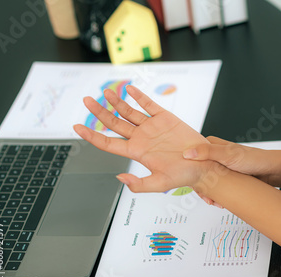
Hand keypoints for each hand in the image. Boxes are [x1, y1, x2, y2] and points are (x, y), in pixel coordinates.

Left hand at [73, 85, 211, 192]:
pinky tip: (130, 90)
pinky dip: (139, 96)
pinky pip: (149, 104)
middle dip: (99, 112)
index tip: (77, 127)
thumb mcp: (161, 184)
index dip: (92, 135)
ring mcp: (152, 127)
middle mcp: (141, 138)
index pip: (108, 142)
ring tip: (106, 92)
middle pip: (114, 123)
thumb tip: (120, 178)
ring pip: (128, 111)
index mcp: (136, 152)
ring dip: (116, 101)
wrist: (203, 164)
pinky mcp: (165, 118)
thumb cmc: (184, 176)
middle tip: (87, 101)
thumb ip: (140, 184)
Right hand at [183, 137, 277, 206]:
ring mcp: (218, 166)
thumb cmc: (254, 159)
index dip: (188, 171)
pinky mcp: (225, 177)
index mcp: (211, 144)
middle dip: (200, 187)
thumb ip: (207, 152)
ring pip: (205, 181)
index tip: (192, 183)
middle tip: (207, 198)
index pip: (190, 157)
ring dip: (208, 193)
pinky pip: (214, 187)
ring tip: (214, 202)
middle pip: (196, 172)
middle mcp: (213, 154)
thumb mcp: (228, 155)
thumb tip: (186, 153)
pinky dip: (215, 195)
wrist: (272, 171)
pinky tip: (218, 202)